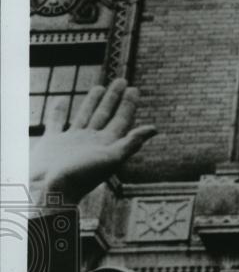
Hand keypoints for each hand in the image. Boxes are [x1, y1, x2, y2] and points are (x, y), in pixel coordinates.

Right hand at [29, 79, 156, 207]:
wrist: (51, 191)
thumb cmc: (82, 177)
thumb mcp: (111, 158)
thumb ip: (131, 142)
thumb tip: (154, 128)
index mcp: (106, 145)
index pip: (122, 121)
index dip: (129, 105)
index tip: (134, 88)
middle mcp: (91, 142)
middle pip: (106, 115)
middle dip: (115, 98)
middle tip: (122, 80)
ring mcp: (72, 142)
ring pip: (85, 115)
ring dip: (93, 101)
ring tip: (100, 87)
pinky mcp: (53, 142)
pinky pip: (56, 122)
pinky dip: (58, 111)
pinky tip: (61, 99)